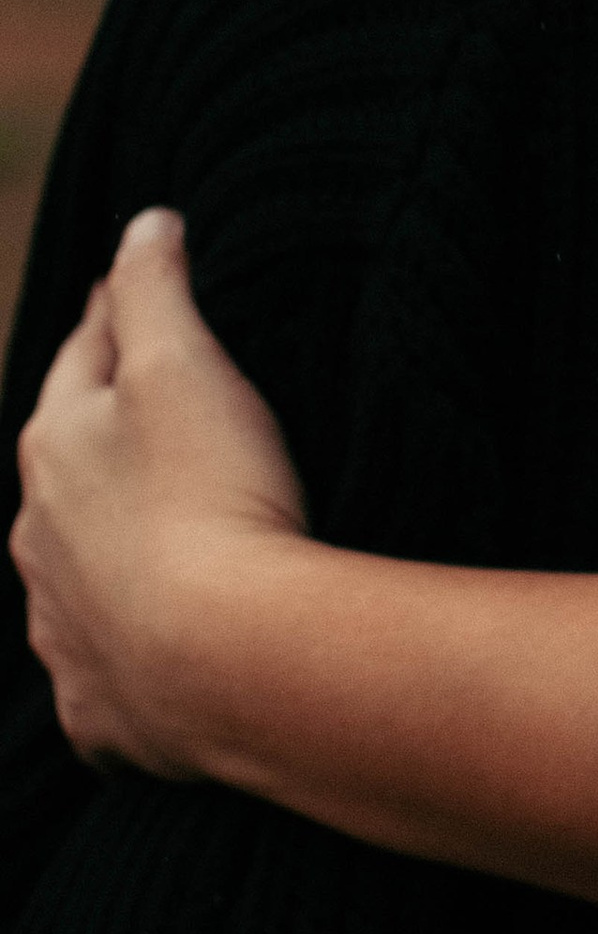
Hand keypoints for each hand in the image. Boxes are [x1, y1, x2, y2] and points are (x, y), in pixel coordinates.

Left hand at [10, 210, 306, 776]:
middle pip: (71, 464)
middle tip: (159, 408)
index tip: (144, 287)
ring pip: (76, 568)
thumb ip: (155, 286)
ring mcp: (63, 628)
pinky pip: (107, 664)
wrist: (225, 659)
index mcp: (54, 445)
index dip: (120, 314)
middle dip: (105, 434)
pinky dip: (129, 643)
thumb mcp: (184, 363)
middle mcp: (37, 538)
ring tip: (164, 530)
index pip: (85, 354)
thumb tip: (144, 223)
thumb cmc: (209, 494)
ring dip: (110, 544)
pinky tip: (163, 642)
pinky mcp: (99, 709)